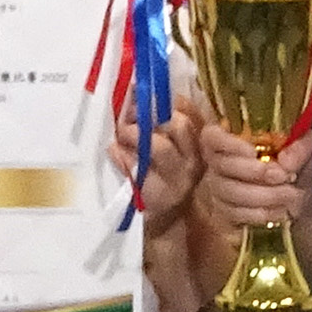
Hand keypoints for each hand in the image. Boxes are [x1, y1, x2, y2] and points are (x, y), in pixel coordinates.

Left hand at [130, 77, 209, 232]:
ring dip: (136, 135)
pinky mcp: (158, 196)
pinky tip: (113, 151)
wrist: (167, 223)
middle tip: (129, 112)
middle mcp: (193, 159)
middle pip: (179, 125)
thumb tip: (133, 89)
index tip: (140, 91)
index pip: (189, 110)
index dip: (164, 98)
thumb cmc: (164, 177)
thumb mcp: (171, 149)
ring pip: (160, 148)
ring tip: (121, 132)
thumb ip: (160, 123)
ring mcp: (177, 179)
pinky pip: (138, 172)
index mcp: (198, 143)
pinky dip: (123, 158)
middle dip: (149, 114)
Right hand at [192, 127, 311, 236]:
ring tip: (290, 194)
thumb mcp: (305, 147)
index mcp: (231, 138)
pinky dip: (262, 213)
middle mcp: (217, 163)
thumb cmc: (293, 165)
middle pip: (222, 165)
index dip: (228, 143)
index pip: (212, 136)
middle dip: (255, 171)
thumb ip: (300, 145)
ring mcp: (218, 190)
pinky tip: (281, 211)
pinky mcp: (224, 214)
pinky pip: (236, 214)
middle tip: (282, 175)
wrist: (296, 200)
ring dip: (264, 195)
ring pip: (230, 192)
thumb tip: (285, 162)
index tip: (252, 152)